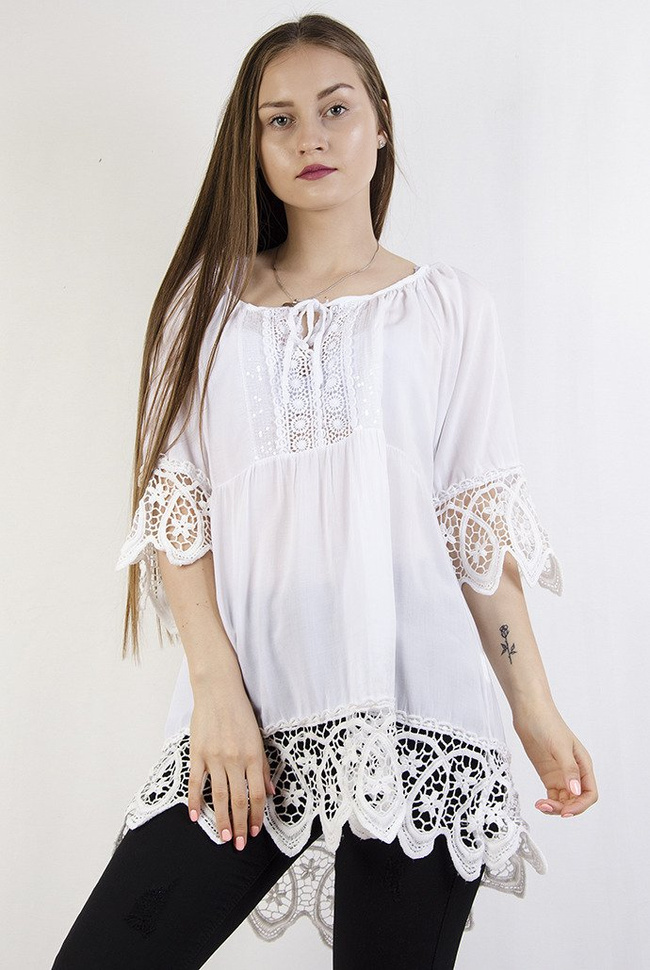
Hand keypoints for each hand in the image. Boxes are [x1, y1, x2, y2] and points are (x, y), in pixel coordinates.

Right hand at [187, 682, 274, 849]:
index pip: (257, 794)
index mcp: (253, 756)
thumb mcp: (258, 738)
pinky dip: (195, 801)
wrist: (218, 691)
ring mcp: (215, 758)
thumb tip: (270, 792)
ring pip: (219, 796)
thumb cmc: (240, 713)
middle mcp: (235, 760)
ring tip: (223, 837)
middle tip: (238, 844)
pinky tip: (196, 817)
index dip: (256, 816)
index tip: (255, 832)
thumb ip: (263, 767)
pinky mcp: (198, 753)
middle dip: (240, 825)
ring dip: (221, 820)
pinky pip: (196, 782)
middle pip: (239, 800)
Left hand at [512, 701, 597, 817]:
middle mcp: (574, 772)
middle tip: (548, 807)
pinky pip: (553, 795)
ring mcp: (561, 774)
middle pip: (577, 800)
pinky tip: (539, 802)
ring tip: (540, 805)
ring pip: (564, 800)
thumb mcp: (560, 746)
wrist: (529, 712)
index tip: (566, 811)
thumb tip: (576, 791)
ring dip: (555, 807)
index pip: (589, 794)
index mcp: (583, 765)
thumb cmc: (547, 723)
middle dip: (565, 808)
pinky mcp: (548, 774)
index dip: (580, 806)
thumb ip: (569, 769)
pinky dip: (548, 802)